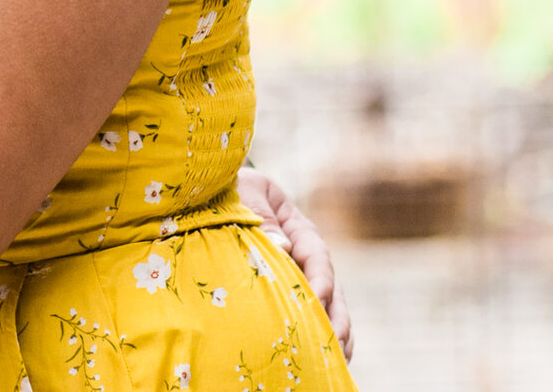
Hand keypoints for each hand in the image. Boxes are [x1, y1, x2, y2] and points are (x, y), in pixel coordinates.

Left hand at [238, 167, 351, 358]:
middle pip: (329, 287)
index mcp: (298, 228)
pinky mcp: (287, 294)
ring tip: (338, 359)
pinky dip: (318, 335)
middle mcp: (305, 255)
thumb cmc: (231, 192)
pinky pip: (309, 315)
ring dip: (333, 332)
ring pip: (326, 306)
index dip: (320, 276)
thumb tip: (282, 247)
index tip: (319, 297)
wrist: (215, 195)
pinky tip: (324, 359)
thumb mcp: (247, 195)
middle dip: (335, 315)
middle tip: (336, 340)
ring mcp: (299, 276)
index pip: (316, 253)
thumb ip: (263, 218)